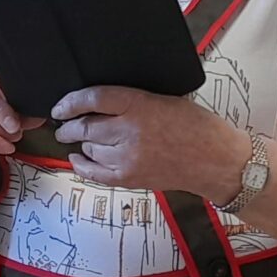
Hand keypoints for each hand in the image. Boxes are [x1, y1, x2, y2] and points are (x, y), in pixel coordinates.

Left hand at [51, 86, 251, 197]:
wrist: (215, 160)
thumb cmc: (195, 126)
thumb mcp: (163, 99)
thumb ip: (131, 100)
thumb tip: (97, 103)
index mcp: (139, 104)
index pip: (93, 98)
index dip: (70, 102)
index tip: (60, 106)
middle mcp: (129, 131)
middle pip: (84, 127)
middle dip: (69, 126)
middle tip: (63, 124)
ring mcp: (127, 157)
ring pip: (88, 148)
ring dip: (80, 143)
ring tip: (80, 139)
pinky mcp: (129, 178)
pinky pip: (94, 172)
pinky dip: (81, 165)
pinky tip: (77, 158)